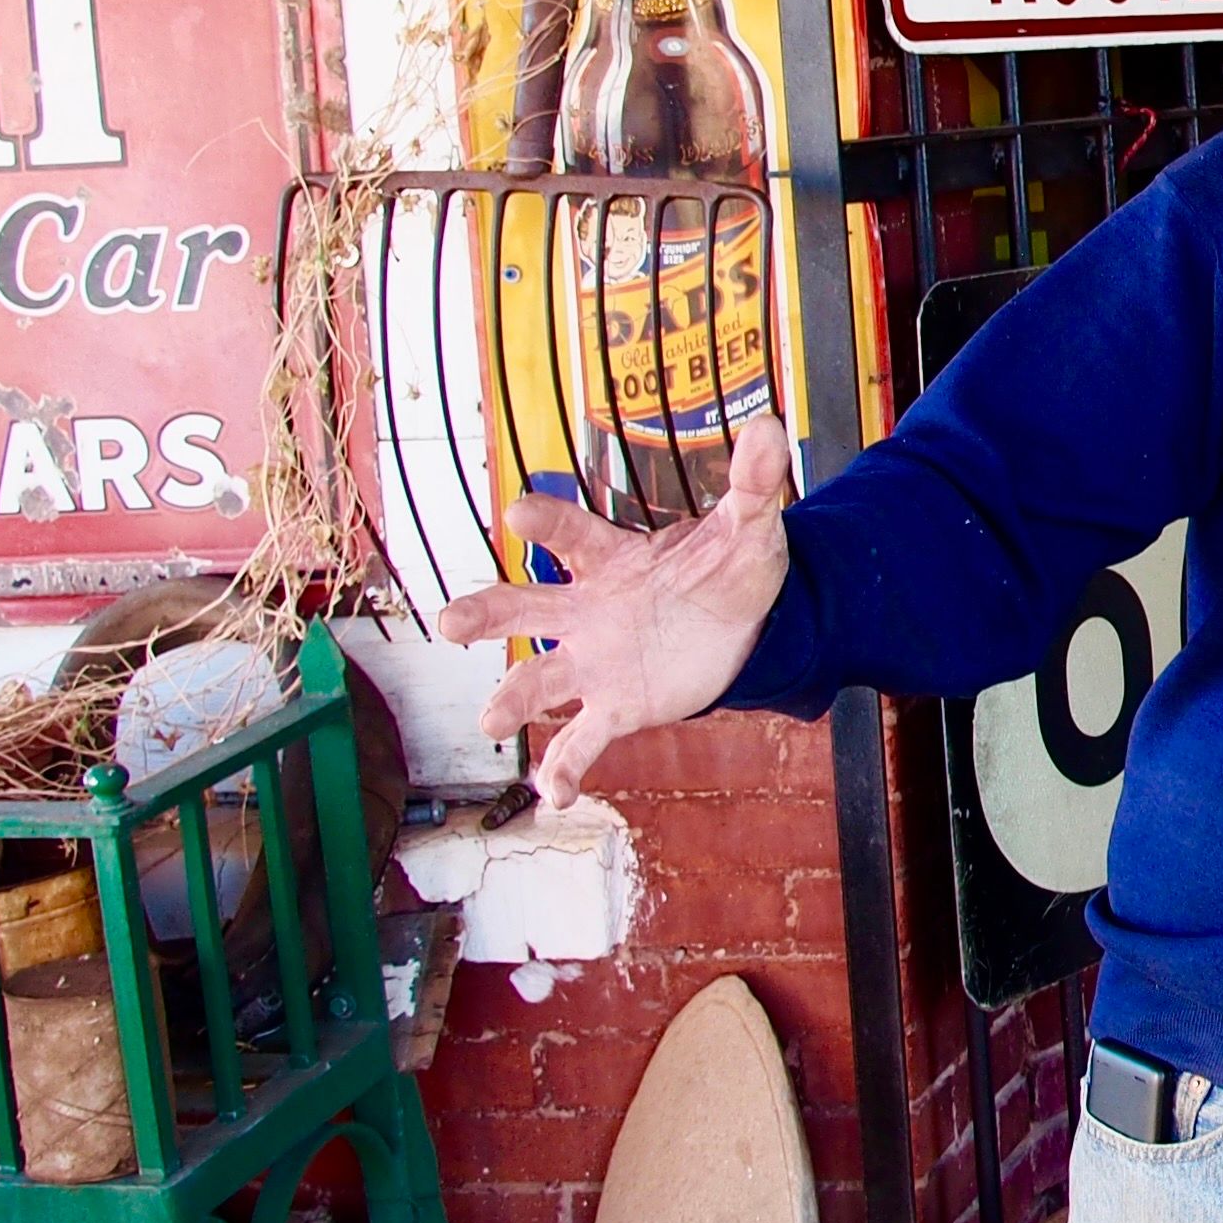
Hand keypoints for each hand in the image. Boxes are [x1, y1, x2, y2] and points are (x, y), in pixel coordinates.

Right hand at [442, 418, 800, 811]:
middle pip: (522, 606)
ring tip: (490, 721)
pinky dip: (562, 769)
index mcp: (612, 558)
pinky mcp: (614, 706)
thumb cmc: (726, 569)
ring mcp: (594, 661)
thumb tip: (771, 425)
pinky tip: (553, 797)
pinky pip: (578, 741)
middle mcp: (587, 610)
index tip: (520, 514)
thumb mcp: (748, 527)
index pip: (570, 534)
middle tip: (451, 623)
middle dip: (484, 614)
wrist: (742, 628)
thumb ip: (753, 482)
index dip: (545, 523)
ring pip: (537, 679)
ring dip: (510, 700)